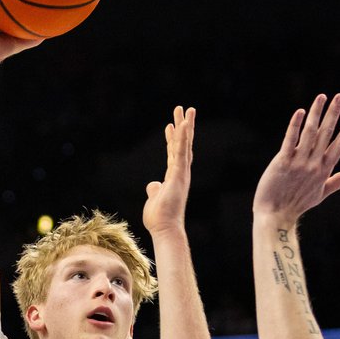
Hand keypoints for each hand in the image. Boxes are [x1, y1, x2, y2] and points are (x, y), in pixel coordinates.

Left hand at [144, 106, 194, 235]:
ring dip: (186, 126)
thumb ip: (154, 189)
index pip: (173, 154)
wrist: (165, 229)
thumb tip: (152, 185)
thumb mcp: (154, 199)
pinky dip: (182, 138)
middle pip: (182, 145)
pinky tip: (182, 124)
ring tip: (187, 110)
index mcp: (174, 178)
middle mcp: (180, 173)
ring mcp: (181, 173)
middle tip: (185, 109)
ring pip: (184, 145)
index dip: (173, 139)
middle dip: (184, 126)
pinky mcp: (179, 175)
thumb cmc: (160, 218)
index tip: (171, 125)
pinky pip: (180, 153)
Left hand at [252, 94, 339, 219]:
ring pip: (310, 133)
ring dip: (317, 113)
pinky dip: (295, 125)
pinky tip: (301, 112)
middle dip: (334, 113)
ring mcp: (298, 162)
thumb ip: (338, 181)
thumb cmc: (297, 204)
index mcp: (324, 170)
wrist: (276, 215)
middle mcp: (314, 164)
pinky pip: (290, 140)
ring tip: (322, 97)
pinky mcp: (282, 162)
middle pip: (327, 134)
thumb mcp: (321, 193)